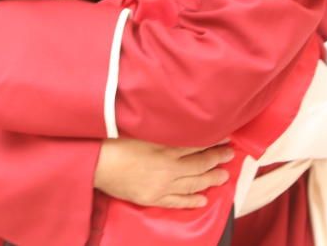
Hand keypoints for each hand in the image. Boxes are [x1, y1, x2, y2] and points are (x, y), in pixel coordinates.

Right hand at [94, 138, 233, 208]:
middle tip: (230, 157)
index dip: (213, 143)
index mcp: (166, 149)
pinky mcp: (151, 198)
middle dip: (216, 161)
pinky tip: (202, 200)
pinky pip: (176, 202)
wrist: (95, 162)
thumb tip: (184, 124)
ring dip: (209, 180)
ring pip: (192, 185)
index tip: (226, 139)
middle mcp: (168, 169)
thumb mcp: (143, 128)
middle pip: (198, 166)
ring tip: (224, 177)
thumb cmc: (115, 140)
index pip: (197, 146)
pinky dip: (191, 201)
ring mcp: (160, 186)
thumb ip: (165, 128)